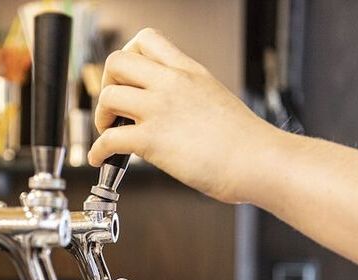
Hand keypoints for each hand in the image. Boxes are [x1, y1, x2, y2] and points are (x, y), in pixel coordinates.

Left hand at [88, 28, 286, 204]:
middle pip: (117, 60)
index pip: (146, 39)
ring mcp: (161, 109)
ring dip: (100, 116)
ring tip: (108, 132)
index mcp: (189, 72)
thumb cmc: (248, 142)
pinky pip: (109, 139)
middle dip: (107, 83)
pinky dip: (97, 151)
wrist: (260, 161)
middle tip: (114, 107)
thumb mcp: (217, 101)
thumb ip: (192, 99)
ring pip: (108, 95)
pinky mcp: (153, 139)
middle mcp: (172, 84)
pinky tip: (101, 160)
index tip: (129, 80)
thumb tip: (178, 117)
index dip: (128, 57)